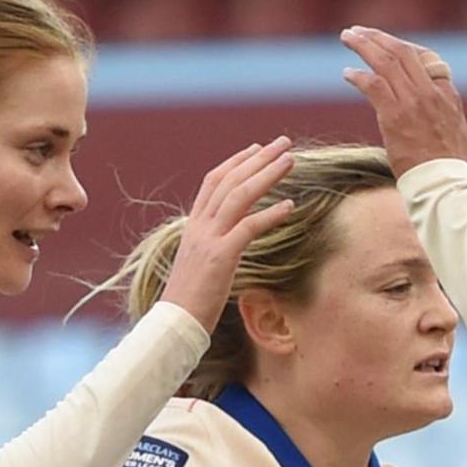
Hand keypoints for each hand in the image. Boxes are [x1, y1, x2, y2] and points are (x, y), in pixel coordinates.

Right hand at [159, 137, 299, 331]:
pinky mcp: (220, 256)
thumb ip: (213, 246)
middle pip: (230, 180)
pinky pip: (249, 227)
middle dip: (258, 158)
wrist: (174, 324)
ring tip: (291, 161)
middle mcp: (199, 226)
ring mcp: (209, 239)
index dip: (236, 161)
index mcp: (193, 226)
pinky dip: (270, 214)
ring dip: (267, 175)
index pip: (214, 181)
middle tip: (283, 143)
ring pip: (239, 195)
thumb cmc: (190, 301)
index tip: (256, 148)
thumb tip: (230, 241)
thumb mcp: (200, 265)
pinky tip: (290, 206)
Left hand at [339, 26, 466, 176]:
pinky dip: (357, 76)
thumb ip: (440, 105)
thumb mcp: (455, 125)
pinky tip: (347, 73)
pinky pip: (372, 85)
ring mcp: (413, 102)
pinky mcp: (394, 116)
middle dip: (377, 37)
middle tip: (357, 31)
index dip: (399, 46)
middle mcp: (430, 91)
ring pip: (385, 61)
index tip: (382, 44)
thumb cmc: (448, 162)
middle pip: (401, 51)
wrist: (444, 182)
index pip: (422, 56)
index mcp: (447, 92)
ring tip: (348, 37)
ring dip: (363, 45)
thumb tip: (424, 98)